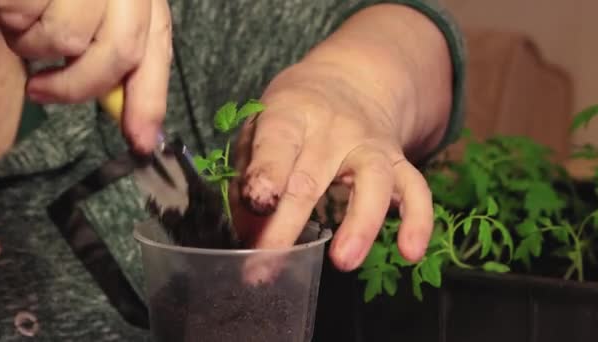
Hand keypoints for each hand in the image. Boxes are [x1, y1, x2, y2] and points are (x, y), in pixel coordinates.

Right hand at [0, 0, 172, 152]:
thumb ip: (113, 61)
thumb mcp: (90, 17)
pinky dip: (10, 19)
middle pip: (119, 53)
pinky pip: (24, 13)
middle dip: (75, 85)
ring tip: (21, 23)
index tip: (142, 142)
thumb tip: (140, 129)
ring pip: (66, 38)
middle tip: (41, 90)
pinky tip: (9, 4)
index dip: (150, 100)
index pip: (155, 51)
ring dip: (32, 44)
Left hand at [231, 60, 434, 275]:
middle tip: (266, 267)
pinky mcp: (397, 159)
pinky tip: (411, 251)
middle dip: (287, 228)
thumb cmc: (295, 113)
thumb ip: (249, 172)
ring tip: (344, 261)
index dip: (267, 175)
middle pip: (311, 179)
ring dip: (359, 224)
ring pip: (373, 181)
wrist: (351, 79)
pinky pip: (415, 189)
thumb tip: (249, 230)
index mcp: (291, 114)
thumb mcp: (260, 125)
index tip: (258, 205)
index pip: (277, 143)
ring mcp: (370, 144)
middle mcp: (333, 129)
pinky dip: (418, 220)